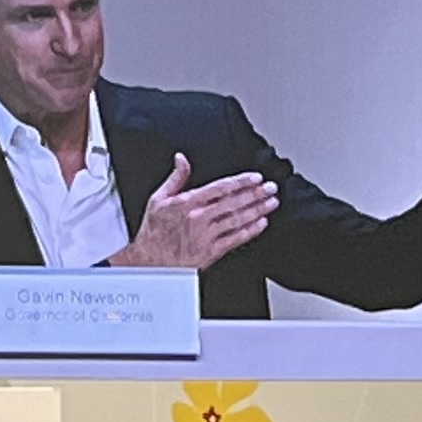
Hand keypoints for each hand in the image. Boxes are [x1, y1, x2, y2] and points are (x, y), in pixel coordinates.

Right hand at [112, 152, 277, 274]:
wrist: (151, 261)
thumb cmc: (154, 231)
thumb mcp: (158, 198)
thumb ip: (175, 177)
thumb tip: (182, 159)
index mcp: (187, 203)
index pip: (220, 188)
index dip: (241, 182)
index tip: (256, 177)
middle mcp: (199, 218)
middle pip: (233, 203)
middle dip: (255, 194)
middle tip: (271, 188)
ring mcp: (207, 236)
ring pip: (237, 220)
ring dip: (258, 210)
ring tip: (271, 203)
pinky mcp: (212, 252)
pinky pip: (236, 239)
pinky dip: (250, 231)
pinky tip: (261, 223)